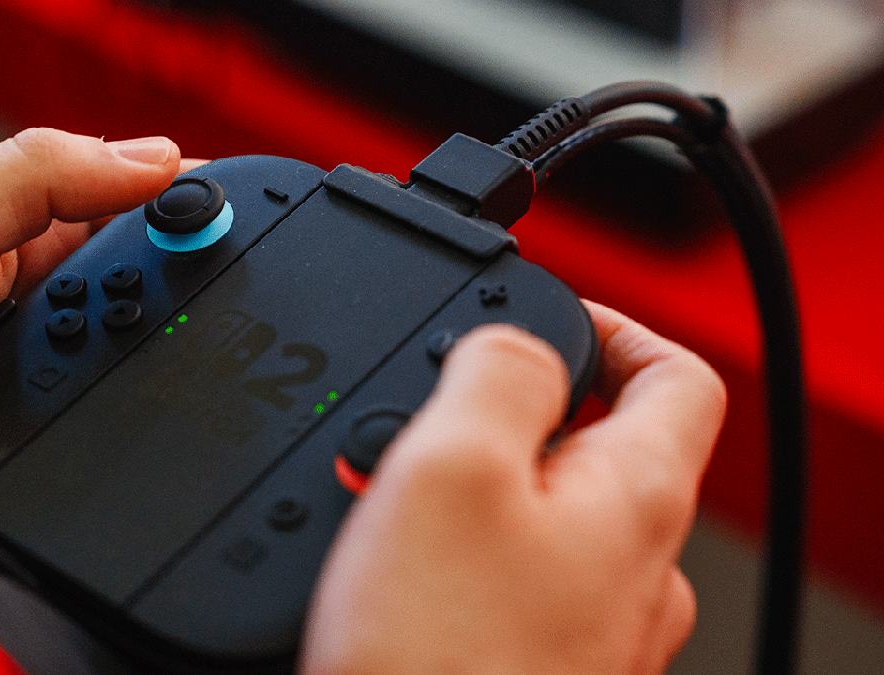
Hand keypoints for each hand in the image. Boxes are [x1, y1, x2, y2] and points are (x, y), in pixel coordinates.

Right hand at [301, 301, 725, 674]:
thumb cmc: (436, 660)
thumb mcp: (453, 466)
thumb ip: (499, 374)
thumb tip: (517, 343)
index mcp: (638, 500)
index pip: (677, 375)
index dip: (615, 326)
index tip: (548, 318)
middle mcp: (637, 571)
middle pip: (609, 447)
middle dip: (526, 412)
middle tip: (443, 415)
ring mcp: (597, 631)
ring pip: (557, 518)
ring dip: (489, 486)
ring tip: (408, 493)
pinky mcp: (545, 669)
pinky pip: (523, 583)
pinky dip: (472, 553)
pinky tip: (407, 570)